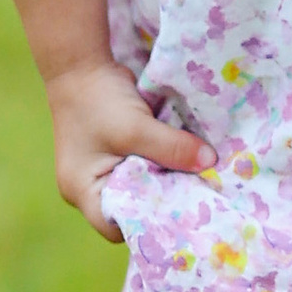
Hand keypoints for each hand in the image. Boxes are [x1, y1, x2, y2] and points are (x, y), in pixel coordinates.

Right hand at [47, 59, 213, 242]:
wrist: (81, 64)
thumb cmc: (98, 101)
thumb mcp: (136, 128)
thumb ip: (172, 149)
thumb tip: (210, 163)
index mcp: (83, 192)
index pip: (115, 227)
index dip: (146, 224)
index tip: (180, 215)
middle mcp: (89, 188)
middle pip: (130, 208)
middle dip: (161, 202)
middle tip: (196, 198)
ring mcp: (101, 171)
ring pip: (139, 187)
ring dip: (164, 181)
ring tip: (195, 180)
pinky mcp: (113, 155)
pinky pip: (140, 169)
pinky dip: (160, 165)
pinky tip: (185, 162)